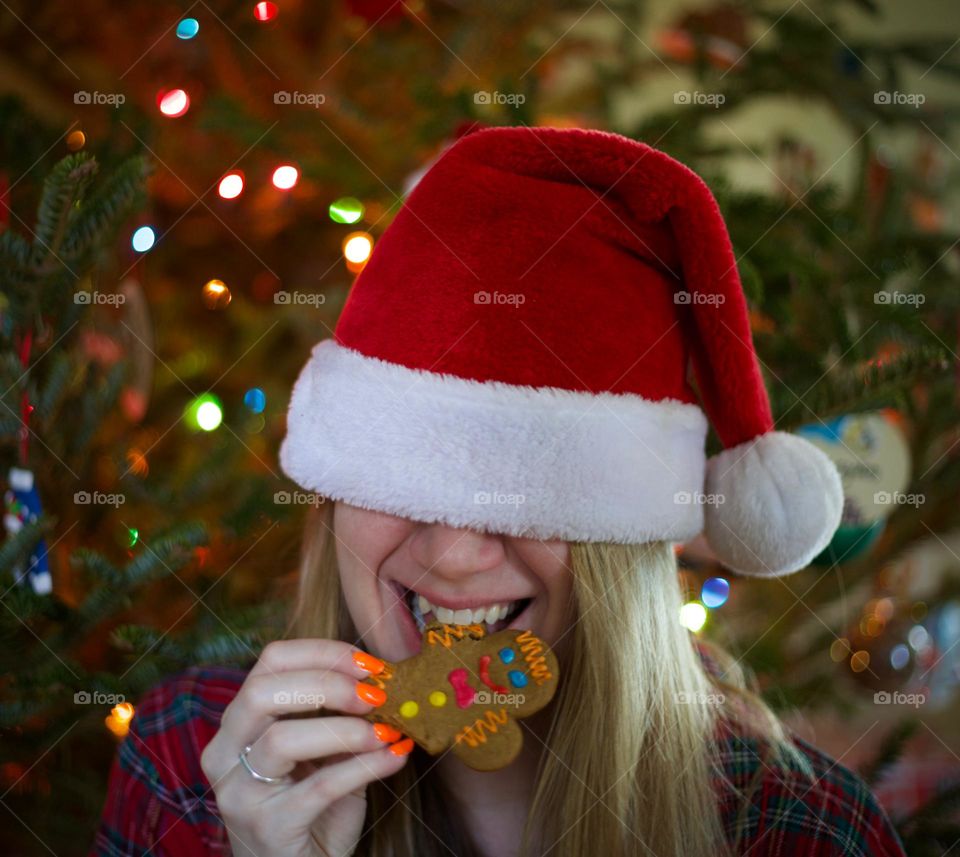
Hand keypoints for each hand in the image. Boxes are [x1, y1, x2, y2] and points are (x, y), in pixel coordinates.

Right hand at [201, 639, 411, 856]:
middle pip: (262, 692)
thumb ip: (339, 713)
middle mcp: (226, 752)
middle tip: (374, 695)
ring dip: (345, 729)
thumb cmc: (313, 805)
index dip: (322, 653)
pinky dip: (364, 767)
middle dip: (327, 684)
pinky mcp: (268, 828)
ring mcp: (239, 793)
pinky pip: (319, 787)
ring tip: (385, 731)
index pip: (269, 661)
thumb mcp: (322, 750)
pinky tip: (394, 758)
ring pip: (282, 739)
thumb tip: (385, 678)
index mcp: (239, 722)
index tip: (368, 664)